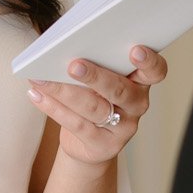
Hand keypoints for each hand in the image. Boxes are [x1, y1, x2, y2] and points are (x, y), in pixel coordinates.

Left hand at [26, 46, 166, 166]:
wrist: (89, 143)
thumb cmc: (94, 98)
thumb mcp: (101, 81)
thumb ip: (95, 64)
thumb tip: (64, 47)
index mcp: (140, 82)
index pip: (155, 72)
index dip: (149, 62)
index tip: (135, 50)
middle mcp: (136, 105)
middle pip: (120, 90)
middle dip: (96, 76)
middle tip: (74, 65)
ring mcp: (122, 128)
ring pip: (93, 108)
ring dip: (64, 91)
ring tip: (42, 79)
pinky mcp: (102, 145)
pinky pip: (75, 125)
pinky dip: (53, 108)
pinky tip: (37, 94)